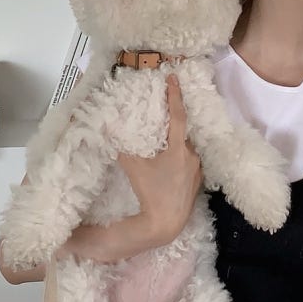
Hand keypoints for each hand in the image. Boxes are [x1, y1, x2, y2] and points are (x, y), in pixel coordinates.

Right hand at [117, 75, 201, 240]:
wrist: (166, 223)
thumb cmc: (152, 194)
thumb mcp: (134, 168)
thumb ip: (121, 147)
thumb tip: (106, 128)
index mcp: (179, 149)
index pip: (178, 115)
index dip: (174, 95)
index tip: (173, 77)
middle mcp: (192, 156)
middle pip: (183, 132)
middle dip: (174, 120)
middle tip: (163, 109)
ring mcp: (196, 170)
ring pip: (186, 147)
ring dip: (175, 140)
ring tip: (163, 137)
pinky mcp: (196, 182)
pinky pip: (188, 160)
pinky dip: (179, 155)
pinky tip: (168, 160)